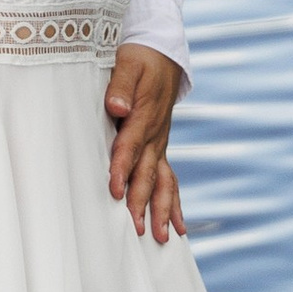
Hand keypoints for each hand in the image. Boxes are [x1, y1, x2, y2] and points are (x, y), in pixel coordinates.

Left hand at [105, 45, 184, 241]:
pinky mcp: (161, 148)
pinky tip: (177, 227)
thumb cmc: (140, 58)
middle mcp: (155, 134)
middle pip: (149, 172)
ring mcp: (161, 143)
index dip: (122, 168)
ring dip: (161, 210)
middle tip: (136, 229)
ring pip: (163, 181)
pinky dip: (173, 203)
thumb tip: (116, 108)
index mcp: (144, 115)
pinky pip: (170, 179)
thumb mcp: (128, 63)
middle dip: (142, 202)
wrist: (162, 53)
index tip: (115, 191)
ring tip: (161, 238)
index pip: (130, 146)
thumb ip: (120, 85)